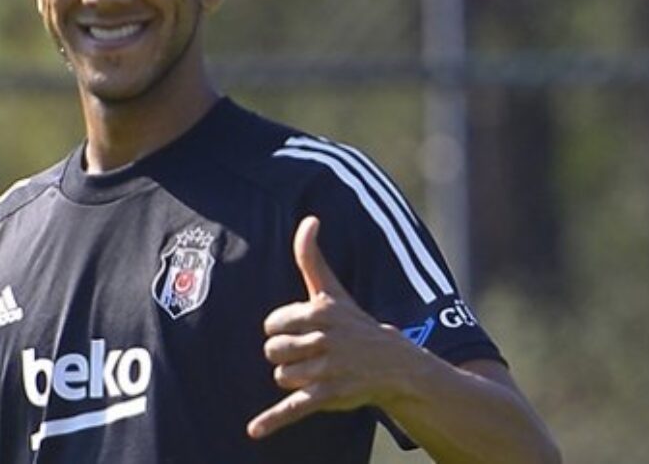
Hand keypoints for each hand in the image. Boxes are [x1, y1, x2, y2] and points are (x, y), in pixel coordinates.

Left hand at [247, 216, 417, 438]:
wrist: (394, 365)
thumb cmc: (354, 324)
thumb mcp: (333, 290)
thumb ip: (311, 256)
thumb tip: (309, 219)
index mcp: (320, 313)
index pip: (272, 323)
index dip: (282, 329)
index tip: (304, 331)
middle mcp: (324, 340)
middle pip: (272, 350)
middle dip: (286, 354)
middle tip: (312, 354)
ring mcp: (327, 370)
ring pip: (280, 376)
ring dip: (293, 378)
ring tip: (319, 372)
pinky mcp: (328, 396)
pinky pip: (293, 408)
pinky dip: (273, 421)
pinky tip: (254, 431)